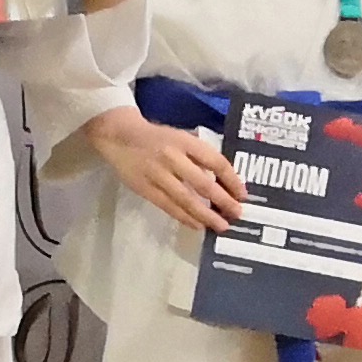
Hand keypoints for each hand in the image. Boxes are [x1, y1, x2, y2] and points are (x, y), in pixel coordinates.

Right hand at [80, 104, 238, 235]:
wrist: (118, 136)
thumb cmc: (156, 138)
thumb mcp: (180, 138)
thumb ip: (199, 156)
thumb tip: (223, 182)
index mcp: (185, 142)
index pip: (215, 162)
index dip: (232, 179)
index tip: (243, 194)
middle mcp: (173, 158)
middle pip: (203, 183)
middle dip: (223, 201)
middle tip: (237, 214)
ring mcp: (157, 174)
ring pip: (186, 199)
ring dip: (206, 215)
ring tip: (220, 226)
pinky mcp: (145, 188)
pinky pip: (168, 206)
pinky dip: (184, 217)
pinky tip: (197, 225)